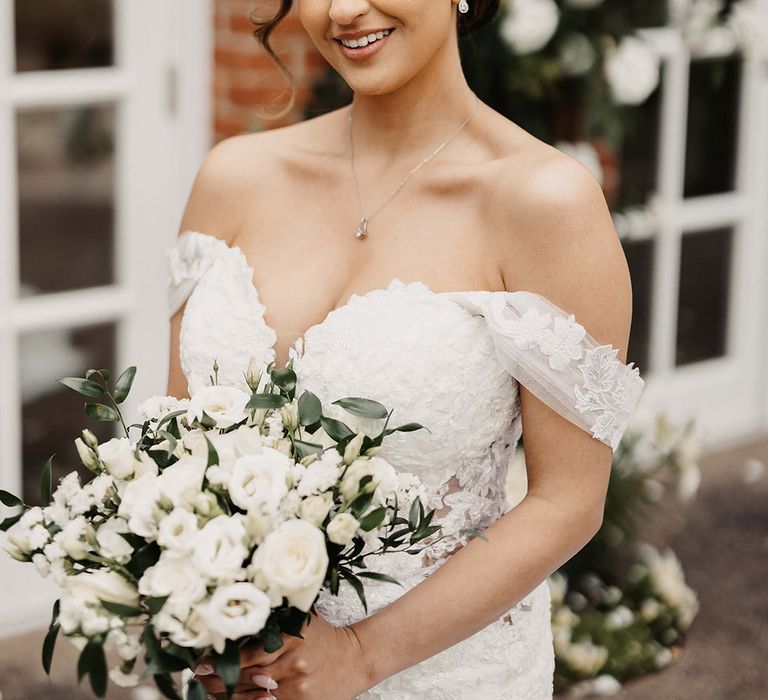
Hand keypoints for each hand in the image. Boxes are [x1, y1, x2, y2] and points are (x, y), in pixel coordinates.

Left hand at [192, 612, 373, 699]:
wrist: (355, 658)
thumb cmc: (324, 636)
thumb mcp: (302, 620)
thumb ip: (276, 619)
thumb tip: (239, 612)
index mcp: (291, 638)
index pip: (248, 654)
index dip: (221, 661)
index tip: (200, 661)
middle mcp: (293, 663)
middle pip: (246, 677)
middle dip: (218, 678)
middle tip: (198, 675)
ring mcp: (296, 687)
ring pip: (252, 696)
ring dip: (227, 694)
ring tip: (209, 687)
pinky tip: (233, 699)